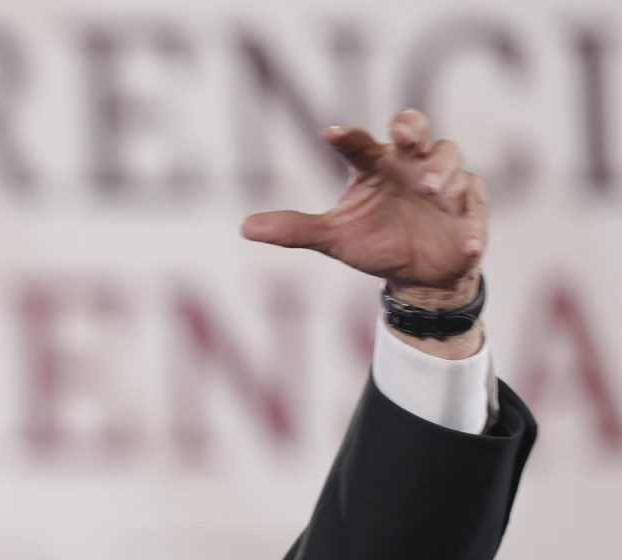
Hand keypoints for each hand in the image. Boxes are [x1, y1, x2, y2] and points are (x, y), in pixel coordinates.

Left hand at [241, 109, 485, 309]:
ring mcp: (445, 183)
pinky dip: (473, 227)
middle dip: (412, 128)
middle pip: (417, 131)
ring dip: (443, 171)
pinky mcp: (469, 209)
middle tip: (402, 135)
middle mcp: (411, 166)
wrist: (417, 274)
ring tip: (432, 188)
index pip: (360, 145)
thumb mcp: (334, 238)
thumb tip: (243, 228)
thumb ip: (295, 229)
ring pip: (451, 161)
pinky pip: (474, 211)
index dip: (347, 137)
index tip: (329, 133)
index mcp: (376, 166)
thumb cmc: (376, 242)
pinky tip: (469, 245)